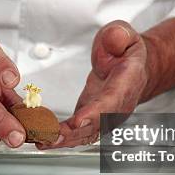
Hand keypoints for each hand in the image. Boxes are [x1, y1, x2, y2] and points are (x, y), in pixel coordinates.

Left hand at [40, 20, 147, 148]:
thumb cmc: (126, 51)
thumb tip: (114, 39)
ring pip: (85, 133)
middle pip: (96, 124)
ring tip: (40, 141)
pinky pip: (77, 133)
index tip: (78, 121)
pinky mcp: (92, 121)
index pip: (111, 100)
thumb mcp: (124, 33)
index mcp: (126, 82)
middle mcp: (117, 106)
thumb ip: (118, 36)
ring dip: (63, 140)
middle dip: (72, 133)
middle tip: (49, 137)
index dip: (94, 113)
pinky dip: (60, 138)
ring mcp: (105, 117)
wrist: (133, 68)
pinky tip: (41, 139)